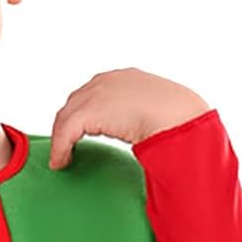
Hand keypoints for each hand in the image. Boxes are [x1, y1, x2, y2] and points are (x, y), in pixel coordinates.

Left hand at [48, 67, 209, 166]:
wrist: (180, 118)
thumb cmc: (179, 119)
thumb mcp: (157, 112)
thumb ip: (142, 116)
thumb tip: (142, 132)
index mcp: (126, 78)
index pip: (94, 93)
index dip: (83, 114)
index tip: (80, 132)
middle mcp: (108, 81)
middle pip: (75, 102)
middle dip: (67, 125)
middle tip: (65, 146)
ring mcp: (98, 93)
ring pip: (67, 117)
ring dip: (61, 138)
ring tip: (61, 158)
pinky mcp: (90, 111)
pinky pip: (66, 132)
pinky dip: (60, 148)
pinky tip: (61, 163)